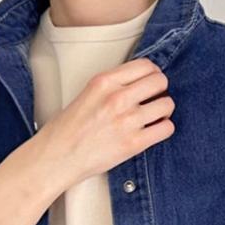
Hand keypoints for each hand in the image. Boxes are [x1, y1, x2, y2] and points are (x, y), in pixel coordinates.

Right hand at [34, 56, 175, 187]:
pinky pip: (166, 129)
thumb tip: (135, 85)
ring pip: (167, 104)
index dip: (152, 73)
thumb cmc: (66, 131)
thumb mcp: (86, 95)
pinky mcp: (133, 143)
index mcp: (104, 82)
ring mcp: (127, 121)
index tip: (151, 81)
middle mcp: (117, 98)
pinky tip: (154, 130)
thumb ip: (111, 87)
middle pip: (159, 81)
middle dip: (161, 89)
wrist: (57, 158)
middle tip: (155, 97)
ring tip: (155, 116)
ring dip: (164, 110)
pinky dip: (164, 128)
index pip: (145, 65)